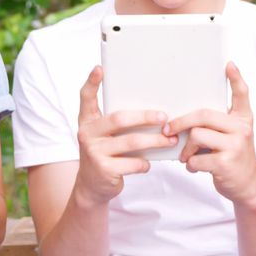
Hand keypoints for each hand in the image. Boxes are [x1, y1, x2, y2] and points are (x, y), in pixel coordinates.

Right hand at [73, 66, 176, 207]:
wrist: (92, 187)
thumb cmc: (105, 154)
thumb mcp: (104, 136)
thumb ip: (117, 124)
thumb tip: (154, 114)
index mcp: (87, 121)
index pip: (86, 97)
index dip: (91, 82)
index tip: (100, 68)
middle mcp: (86, 133)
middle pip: (119, 119)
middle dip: (145, 117)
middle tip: (164, 117)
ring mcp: (94, 152)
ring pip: (132, 142)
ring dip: (155, 141)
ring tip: (170, 140)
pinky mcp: (104, 170)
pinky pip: (133, 163)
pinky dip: (145, 162)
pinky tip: (149, 162)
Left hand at [165, 63, 255, 206]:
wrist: (248, 188)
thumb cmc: (233, 158)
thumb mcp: (233, 137)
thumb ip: (218, 125)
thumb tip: (184, 120)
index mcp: (243, 119)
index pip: (242, 94)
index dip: (236, 78)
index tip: (229, 65)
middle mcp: (242, 129)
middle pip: (203, 115)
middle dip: (181, 122)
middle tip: (168, 129)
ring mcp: (235, 145)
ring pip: (196, 135)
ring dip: (186, 148)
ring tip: (187, 156)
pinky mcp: (226, 163)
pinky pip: (196, 158)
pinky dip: (190, 164)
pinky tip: (194, 167)